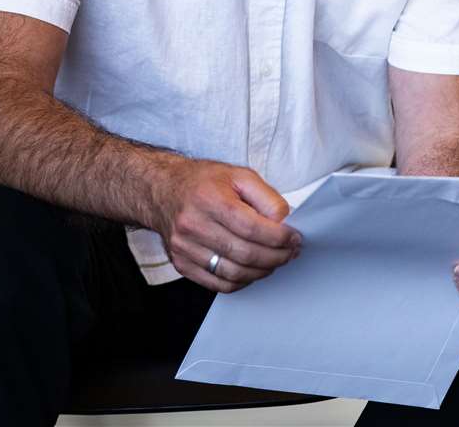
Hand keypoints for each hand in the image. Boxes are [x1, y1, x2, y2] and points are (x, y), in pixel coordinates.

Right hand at [150, 158, 301, 293]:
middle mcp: (193, 225)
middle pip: (244, 253)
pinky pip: (217, 284)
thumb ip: (266, 197)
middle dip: (275, 257)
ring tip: (275, 262)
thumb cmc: (204, 182)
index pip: (251, 228)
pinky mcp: (181, 264)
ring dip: (261, 272)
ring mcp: (184, 248)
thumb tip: (284, 221)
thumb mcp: (239, 175)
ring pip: (232, 273)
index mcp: (210, 200)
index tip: (294, 239)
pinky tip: (252, 271)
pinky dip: (241, 282)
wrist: (163, 191)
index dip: (279, 238)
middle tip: (290, 253)